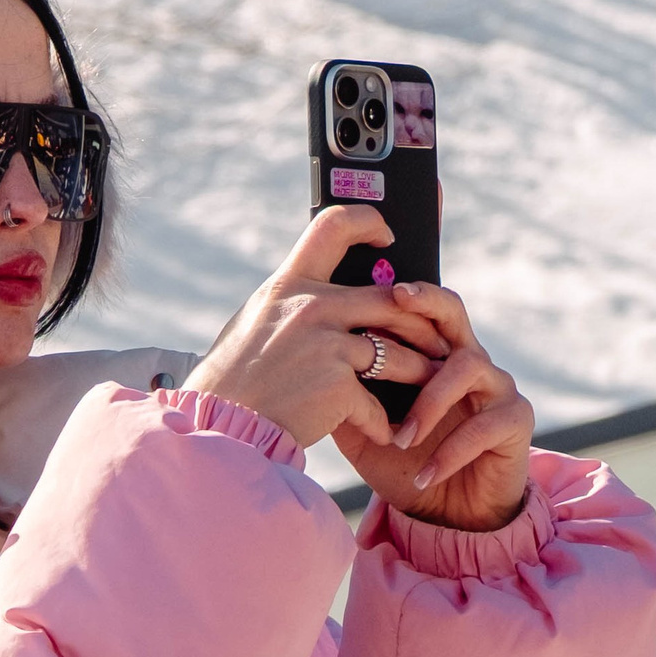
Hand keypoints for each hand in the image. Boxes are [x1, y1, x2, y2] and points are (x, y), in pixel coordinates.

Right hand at [184, 207, 444, 459]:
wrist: (217, 429)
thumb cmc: (231, 384)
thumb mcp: (255, 325)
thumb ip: (291, 307)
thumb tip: (327, 300)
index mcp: (288, 284)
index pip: (333, 225)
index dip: (368, 222)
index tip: (387, 235)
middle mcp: (310, 305)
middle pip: (391, 299)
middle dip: (422, 323)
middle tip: (437, 340)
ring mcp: (326, 344)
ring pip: (398, 352)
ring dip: (419, 374)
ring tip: (428, 389)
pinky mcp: (336, 385)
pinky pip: (376, 404)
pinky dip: (383, 423)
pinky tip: (385, 434)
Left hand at [334, 280, 531, 532]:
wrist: (449, 518)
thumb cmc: (410, 469)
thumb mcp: (368, 438)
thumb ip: (348, 405)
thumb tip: (310, 376)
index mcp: (435, 359)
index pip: (420, 313)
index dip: (398, 297)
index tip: (363, 290)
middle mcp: (471, 362)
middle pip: (453, 314)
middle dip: (425, 302)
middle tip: (396, 299)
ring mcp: (498, 389)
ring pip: (467, 367)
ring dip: (429, 402)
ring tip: (402, 438)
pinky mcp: (516, 422)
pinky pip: (484, 426)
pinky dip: (450, 452)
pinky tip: (425, 476)